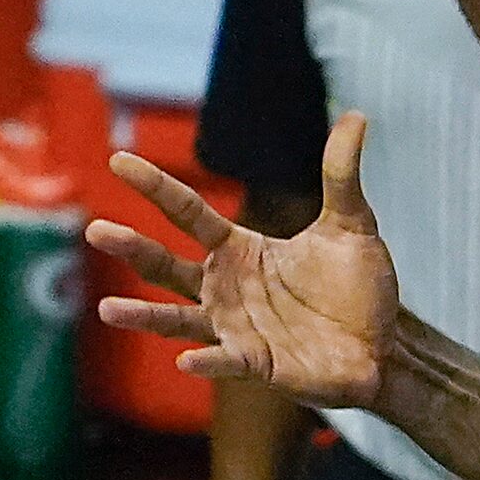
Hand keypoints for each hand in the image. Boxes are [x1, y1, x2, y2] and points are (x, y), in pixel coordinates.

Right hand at [90, 112, 399, 406]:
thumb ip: (341, 174)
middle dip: (133, 249)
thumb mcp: (352, 224)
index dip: (155, 186)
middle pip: (168, 266)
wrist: (383, 343)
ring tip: (108, 308)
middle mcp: (225, 287)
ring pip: (178, 320)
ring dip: (145, 315)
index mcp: (239, 249)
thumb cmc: (357, 286)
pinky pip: (225, 361)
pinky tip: (186, 361)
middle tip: (96, 231)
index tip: (117, 159)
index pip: (188, 212)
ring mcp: (235, 328)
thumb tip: (356, 116)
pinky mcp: (257, 363)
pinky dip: (207, 361)